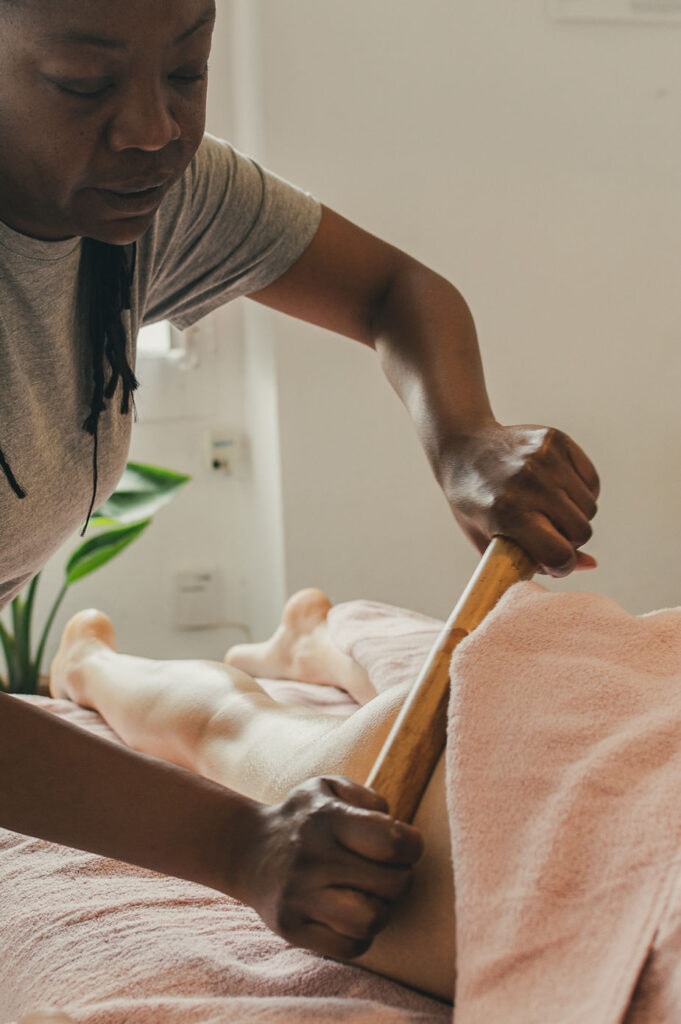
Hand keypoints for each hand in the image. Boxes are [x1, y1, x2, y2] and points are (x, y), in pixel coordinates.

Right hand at [238, 776, 422, 958]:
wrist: (248, 851)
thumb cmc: (303, 818)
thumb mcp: (328, 787)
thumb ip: (367, 798)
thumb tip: (395, 826)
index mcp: (326, 819)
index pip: (391, 842)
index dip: (412, 846)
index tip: (404, 846)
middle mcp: (312, 858)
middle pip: (392, 885)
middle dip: (401, 878)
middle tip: (387, 871)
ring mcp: (299, 897)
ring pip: (371, 921)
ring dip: (382, 910)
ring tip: (371, 895)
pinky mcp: (293, 929)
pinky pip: (351, 947)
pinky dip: (360, 935)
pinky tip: (350, 914)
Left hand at [439, 422, 599, 575]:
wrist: (462, 449)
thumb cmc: (473, 503)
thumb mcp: (490, 540)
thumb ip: (535, 561)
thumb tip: (590, 564)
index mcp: (507, 512)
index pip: (559, 553)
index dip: (561, 565)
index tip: (553, 561)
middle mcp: (528, 482)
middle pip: (581, 531)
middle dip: (570, 541)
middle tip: (547, 533)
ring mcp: (544, 458)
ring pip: (589, 507)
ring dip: (574, 516)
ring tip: (548, 510)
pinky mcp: (557, 441)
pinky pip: (591, 482)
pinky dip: (580, 493)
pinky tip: (557, 491)